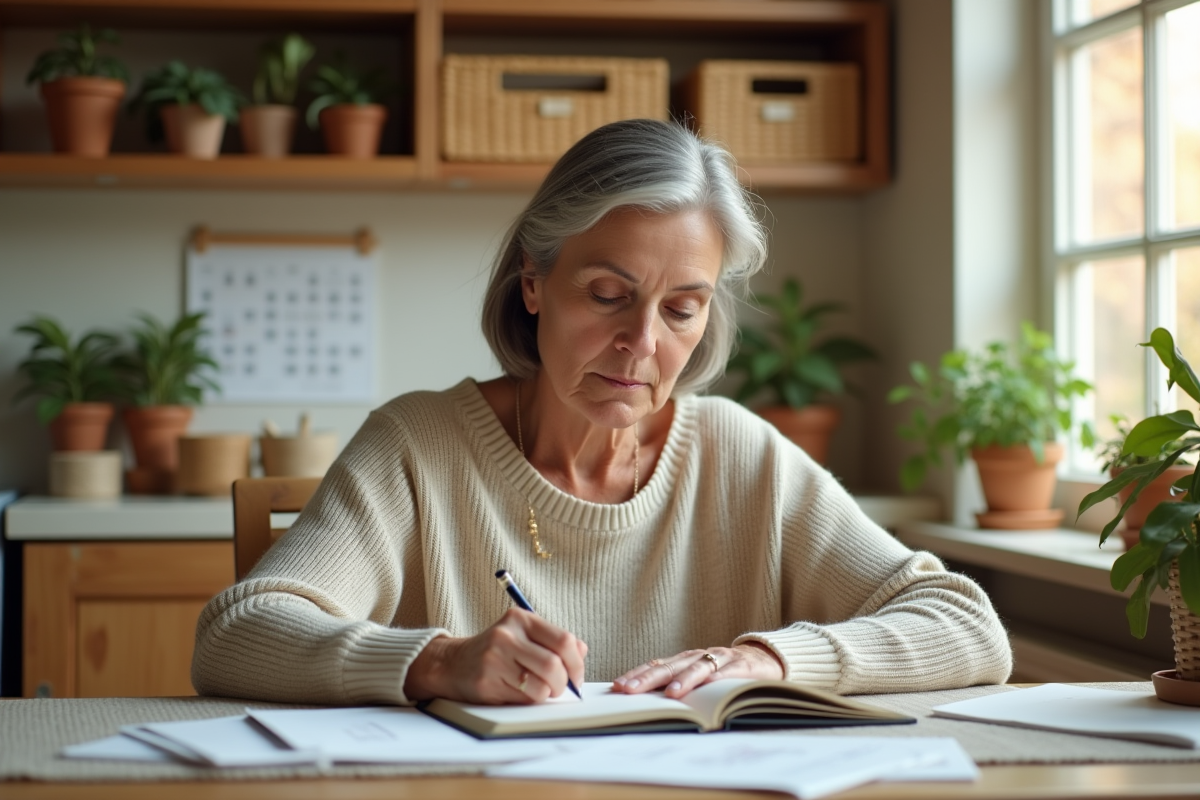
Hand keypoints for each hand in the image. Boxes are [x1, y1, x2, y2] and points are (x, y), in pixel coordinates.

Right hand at [403, 609, 586, 703]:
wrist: (452, 663)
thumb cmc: (496, 651)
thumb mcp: (523, 635)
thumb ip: (554, 640)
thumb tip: (582, 652)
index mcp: (521, 619)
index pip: (564, 640)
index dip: (577, 663)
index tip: (577, 675)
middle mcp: (507, 635)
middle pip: (554, 665)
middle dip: (564, 683)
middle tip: (561, 688)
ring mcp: (495, 659)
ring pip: (541, 686)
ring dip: (547, 694)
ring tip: (541, 690)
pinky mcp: (487, 682)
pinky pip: (524, 699)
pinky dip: (530, 701)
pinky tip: (521, 693)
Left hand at [611, 642, 783, 698]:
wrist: (764, 658)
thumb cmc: (726, 673)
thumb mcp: (699, 676)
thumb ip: (678, 684)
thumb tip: (646, 703)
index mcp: (685, 659)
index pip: (655, 665)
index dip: (636, 674)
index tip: (616, 686)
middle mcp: (697, 656)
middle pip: (668, 666)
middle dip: (646, 679)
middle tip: (627, 690)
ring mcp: (719, 659)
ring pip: (695, 667)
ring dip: (680, 680)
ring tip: (667, 694)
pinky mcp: (740, 666)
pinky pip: (724, 674)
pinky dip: (712, 680)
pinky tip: (702, 688)